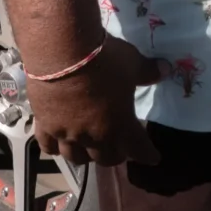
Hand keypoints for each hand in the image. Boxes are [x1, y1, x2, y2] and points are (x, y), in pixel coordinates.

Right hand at [25, 35, 165, 167]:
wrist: (62, 52)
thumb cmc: (104, 59)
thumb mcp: (133, 62)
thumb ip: (148, 71)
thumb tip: (166, 69)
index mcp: (120, 125)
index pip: (138, 149)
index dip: (147, 155)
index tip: (153, 158)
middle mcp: (93, 136)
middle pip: (105, 158)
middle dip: (115, 156)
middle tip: (120, 149)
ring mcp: (67, 133)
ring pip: (76, 157)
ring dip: (86, 156)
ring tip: (89, 150)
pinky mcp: (45, 125)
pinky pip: (49, 147)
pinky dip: (55, 148)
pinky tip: (57, 145)